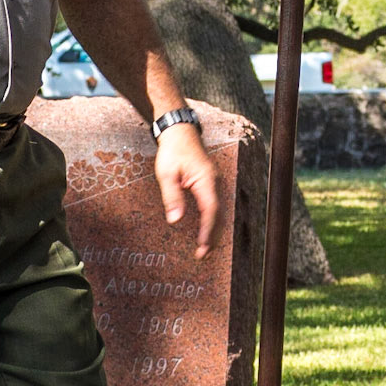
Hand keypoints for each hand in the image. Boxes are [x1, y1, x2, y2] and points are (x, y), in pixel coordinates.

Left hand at [154, 119, 218, 258]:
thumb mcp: (166, 173)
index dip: (207, 231)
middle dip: (212, 236)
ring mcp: (215, 182)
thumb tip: (175, 221)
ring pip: (219, 211)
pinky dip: (212, 220)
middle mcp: (215, 182)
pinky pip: (215, 205)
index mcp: (206, 180)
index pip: (210, 211)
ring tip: (205, 248)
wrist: (180, 131)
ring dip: (213, 230)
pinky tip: (206, 229)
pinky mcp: (210, 183)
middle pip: (218, 214)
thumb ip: (172, 197)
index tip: (202, 247)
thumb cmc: (172, 151)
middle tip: (203, 255)